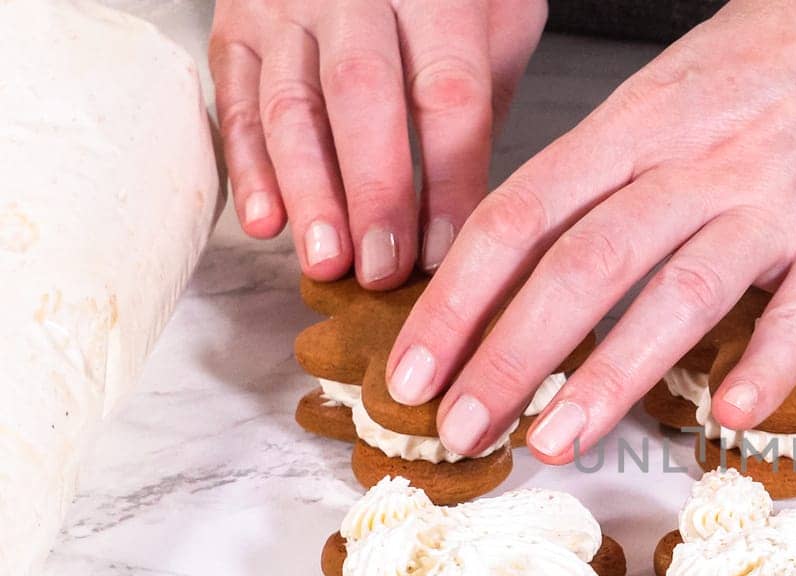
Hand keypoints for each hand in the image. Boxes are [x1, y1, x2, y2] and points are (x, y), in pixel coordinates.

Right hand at [209, 0, 545, 286]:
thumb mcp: (499, 17)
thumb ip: (488, 96)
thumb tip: (471, 209)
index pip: (446, 91)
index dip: (448, 179)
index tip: (449, 252)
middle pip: (362, 95)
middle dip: (372, 192)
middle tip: (383, 269)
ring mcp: (285, 5)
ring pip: (290, 104)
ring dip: (308, 193)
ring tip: (327, 262)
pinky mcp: (235, 26)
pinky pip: (235, 102)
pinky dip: (248, 169)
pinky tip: (267, 224)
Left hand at [385, 0, 795, 462]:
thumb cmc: (790, 58)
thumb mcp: (675, 88)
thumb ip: (606, 164)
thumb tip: (525, 246)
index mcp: (638, 123)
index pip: (520, 215)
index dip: (457, 300)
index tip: (413, 369)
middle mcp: (696, 163)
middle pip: (581, 265)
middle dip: (506, 355)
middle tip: (458, 430)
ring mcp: (775, 202)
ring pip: (677, 295)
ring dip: (607, 377)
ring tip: (553, 442)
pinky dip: (766, 369)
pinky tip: (729, 419)